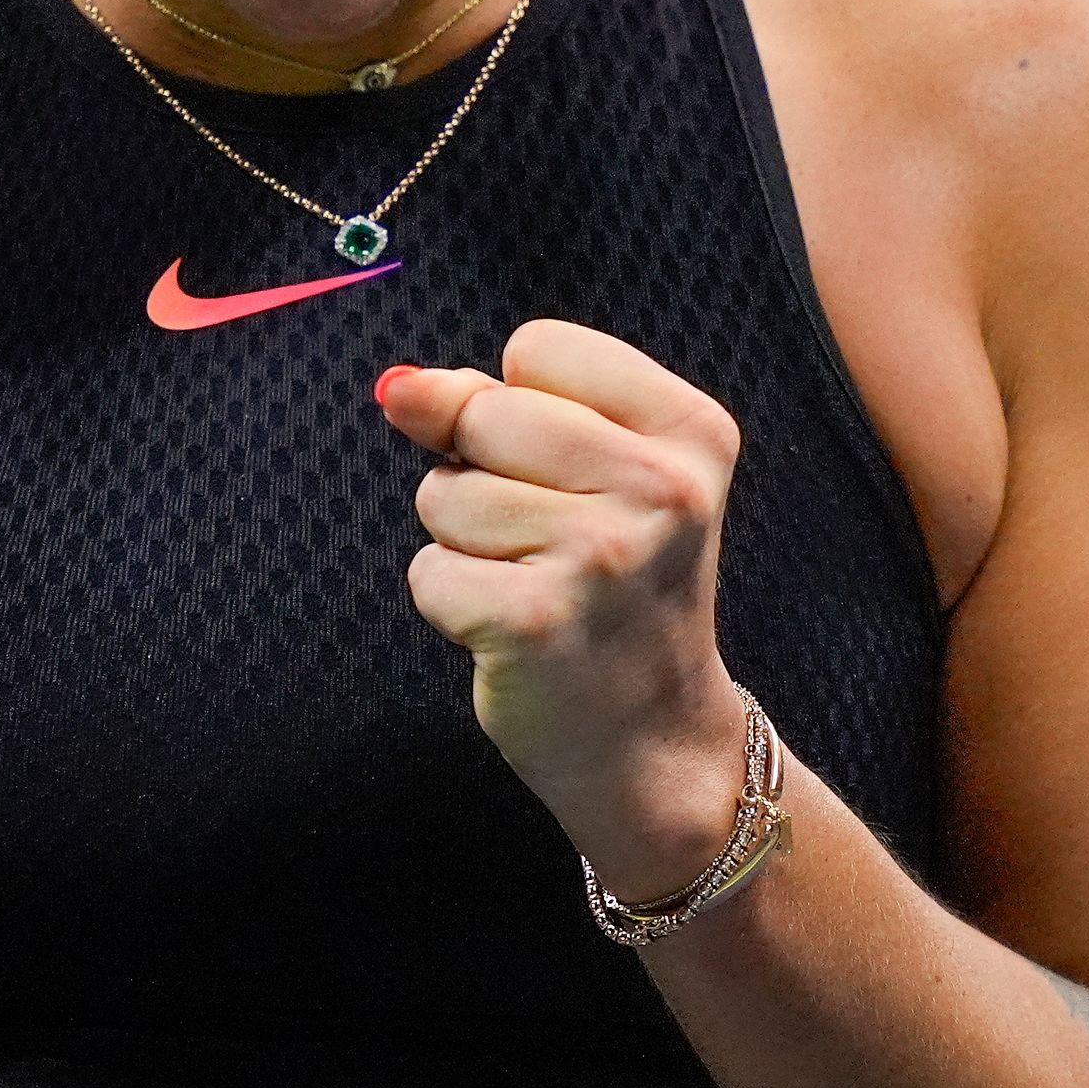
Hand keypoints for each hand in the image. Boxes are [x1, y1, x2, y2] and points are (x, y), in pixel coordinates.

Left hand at [375, 319, 753, 900]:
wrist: (652, 739)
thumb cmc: (610, 587)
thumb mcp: (589, 473)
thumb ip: (490, 404)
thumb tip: (396, 387)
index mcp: (691, 431)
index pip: (537, 348)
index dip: (523, 408)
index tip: (573, 474)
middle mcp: (663, 489)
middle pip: (484, 413)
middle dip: (481, 473)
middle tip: (547, 541)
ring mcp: (601, 557)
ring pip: (445, 494)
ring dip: (464, 543)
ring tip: (535, 585)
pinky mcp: (535, 620)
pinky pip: (428, 571)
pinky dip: (450, 603)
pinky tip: (512, 631)